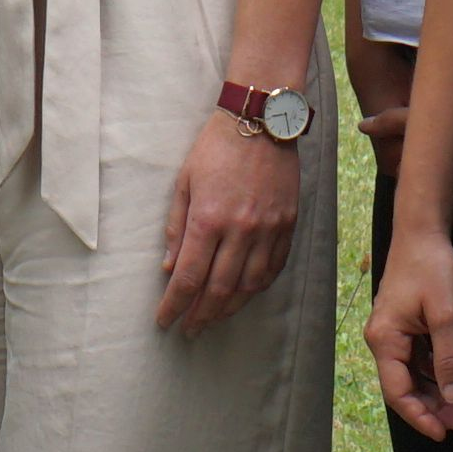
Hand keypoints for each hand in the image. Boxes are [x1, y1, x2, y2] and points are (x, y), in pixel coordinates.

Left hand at [154, 110, 304, 338]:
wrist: (261, 122)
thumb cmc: (215, 148)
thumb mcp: (184, 183)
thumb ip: (177, 228)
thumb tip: (169, 269)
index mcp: (208, 220)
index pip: (188, 278)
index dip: (175, 305)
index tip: (164, 320)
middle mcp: (240, 230)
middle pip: (219, 289)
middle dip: (200, 315)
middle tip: (189, 329)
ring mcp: (268, 230)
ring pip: (249, 285)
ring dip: (229, 308)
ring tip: (214, 318)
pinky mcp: (288, 225)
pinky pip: (274, 268)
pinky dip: (257, 287)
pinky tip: (244, 294)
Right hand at [367, 223, 452, 443]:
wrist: (423, 232)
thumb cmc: (433, 268)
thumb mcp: (447, 315)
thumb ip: (449, 358)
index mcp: (385, 339)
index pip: (397, 392)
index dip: (420, 417)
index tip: (443, 433)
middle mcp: (383, 340)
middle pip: (404, 388)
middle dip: (432, 409)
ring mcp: (393, 334)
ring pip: (412, 377)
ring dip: (436, 395)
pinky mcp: (405, 327)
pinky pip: (417, 362)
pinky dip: (435, 376)